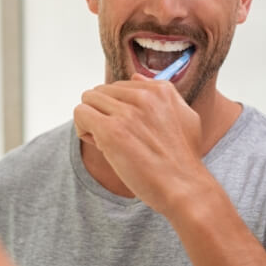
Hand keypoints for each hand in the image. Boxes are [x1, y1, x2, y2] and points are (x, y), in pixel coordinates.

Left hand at [74, 74, 204, 215]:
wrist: (185, 188)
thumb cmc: (183, 159)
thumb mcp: (185, 116)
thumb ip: (163, 94)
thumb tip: (136, 77)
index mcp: (160, 90)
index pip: (120, 86)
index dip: (118, 108)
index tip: (129, 128)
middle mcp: (143, 96)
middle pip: (101, 91)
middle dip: (103, 113)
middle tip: (117, 138)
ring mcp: (126, 112)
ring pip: (88, 100)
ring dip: (92, 121)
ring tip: (107, 142)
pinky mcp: (111, 130)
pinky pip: (81, 114)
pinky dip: (83, 130)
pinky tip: (100, 146)